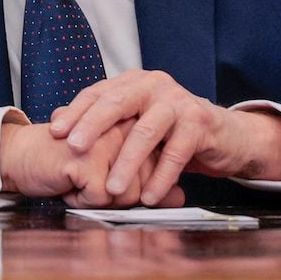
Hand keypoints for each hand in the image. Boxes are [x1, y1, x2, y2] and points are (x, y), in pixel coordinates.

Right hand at [0, 118, 181, 207]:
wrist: (21, 156)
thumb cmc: (66, 164)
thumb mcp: (112, 173)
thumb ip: (148, 181)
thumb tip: (181, 197)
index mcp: (129, 125)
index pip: (156, 168)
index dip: (138, 186)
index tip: (112, 183)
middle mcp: (120, 127)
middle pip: (143, 183)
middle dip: (117, 196)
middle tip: (91, 183)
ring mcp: (104, 141)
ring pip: (126, 193)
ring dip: (99, 199)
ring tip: (78, 182)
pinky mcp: (85, 158)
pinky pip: (100, 198)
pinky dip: (80, 200)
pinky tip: (67, 185)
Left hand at [48, 69, 280, 204]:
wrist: (224, 135)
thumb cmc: (171, 131)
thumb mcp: (135, 122)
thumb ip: (102, 121)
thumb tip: (55, 120)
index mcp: (134, 82)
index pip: (98, 92)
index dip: (76, 112)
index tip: (56, 133)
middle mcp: (154, 85)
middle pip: (117, 102)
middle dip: (93, 126)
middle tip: (75, 149)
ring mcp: (178, 102)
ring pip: (146, 131)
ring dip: (127, 162)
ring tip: (111, 188)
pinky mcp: (200, 122)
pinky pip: (176, 152)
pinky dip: (161, 177)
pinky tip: (148, 197)